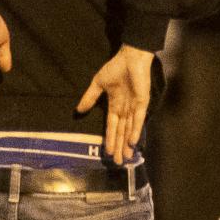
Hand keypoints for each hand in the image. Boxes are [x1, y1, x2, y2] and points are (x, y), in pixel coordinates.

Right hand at [76, 44, 156, 164]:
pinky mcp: (142, 102)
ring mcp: (134, 107)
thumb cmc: (115, 68)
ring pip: (129, 129)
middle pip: (121, 132)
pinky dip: (135, 130)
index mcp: (115, 105)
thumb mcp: (98, 84)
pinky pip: (137, 118)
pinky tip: (132, 141)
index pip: (112, 127)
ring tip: (125, 157)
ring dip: (127, 143)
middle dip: (119, 147)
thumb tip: (78, 110)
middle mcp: (125, 109)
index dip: (110, 140)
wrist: (129, 57)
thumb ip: (90, 98)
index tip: (107, 152)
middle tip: (117, 162)